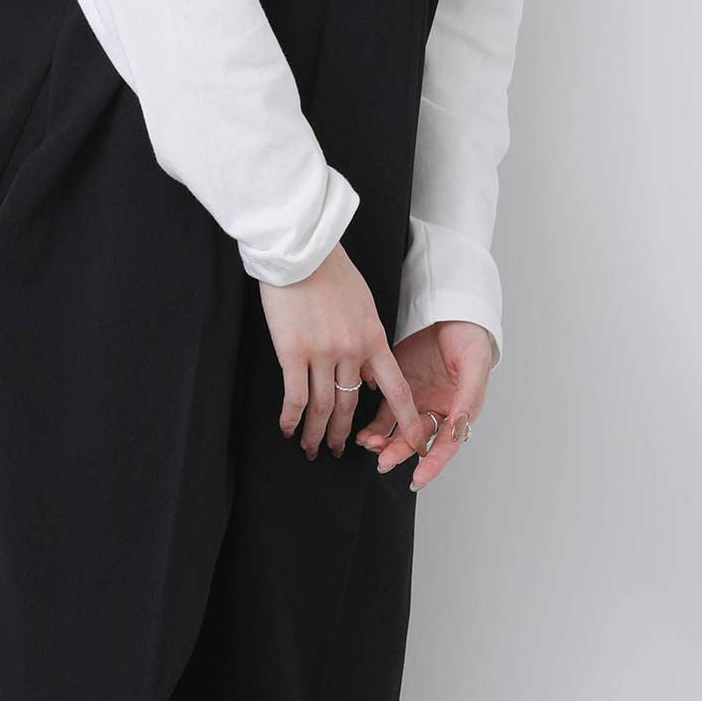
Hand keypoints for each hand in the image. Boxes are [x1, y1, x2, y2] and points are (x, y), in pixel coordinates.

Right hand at [259, 244, 432, 463]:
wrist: (301, 251)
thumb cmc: (331, 272)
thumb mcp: (364, 306)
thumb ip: (369, 342)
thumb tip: (370, 377)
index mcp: (373, 339)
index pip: (396, 390)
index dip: (405, 421)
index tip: (413, 443)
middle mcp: (351, 351)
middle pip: (350, 406)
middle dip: (343, 435)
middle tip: (337, 450)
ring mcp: (322, 353)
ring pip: (322, 408)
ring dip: (316, 433)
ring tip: (310, 447)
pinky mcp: (293, 350)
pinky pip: (295, 395)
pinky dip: (292, 417)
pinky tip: (288, 427)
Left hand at [354, 320, 492, 486]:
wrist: (452, 313)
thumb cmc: (471, 340)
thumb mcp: (475, 367)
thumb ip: (467, 398)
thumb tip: (459, 427)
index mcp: (459, 411)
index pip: (446, 444)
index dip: (433, 463)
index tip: (418, 478)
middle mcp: (437, 410)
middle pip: (417, 440)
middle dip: (400, 453)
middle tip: (384, 462)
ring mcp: (417, 400)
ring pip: (398, 430)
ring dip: (384, 441)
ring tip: (369, 444)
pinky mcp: (399, 385)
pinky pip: (385, 410)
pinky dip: (374, 424)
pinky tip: (364, 431)